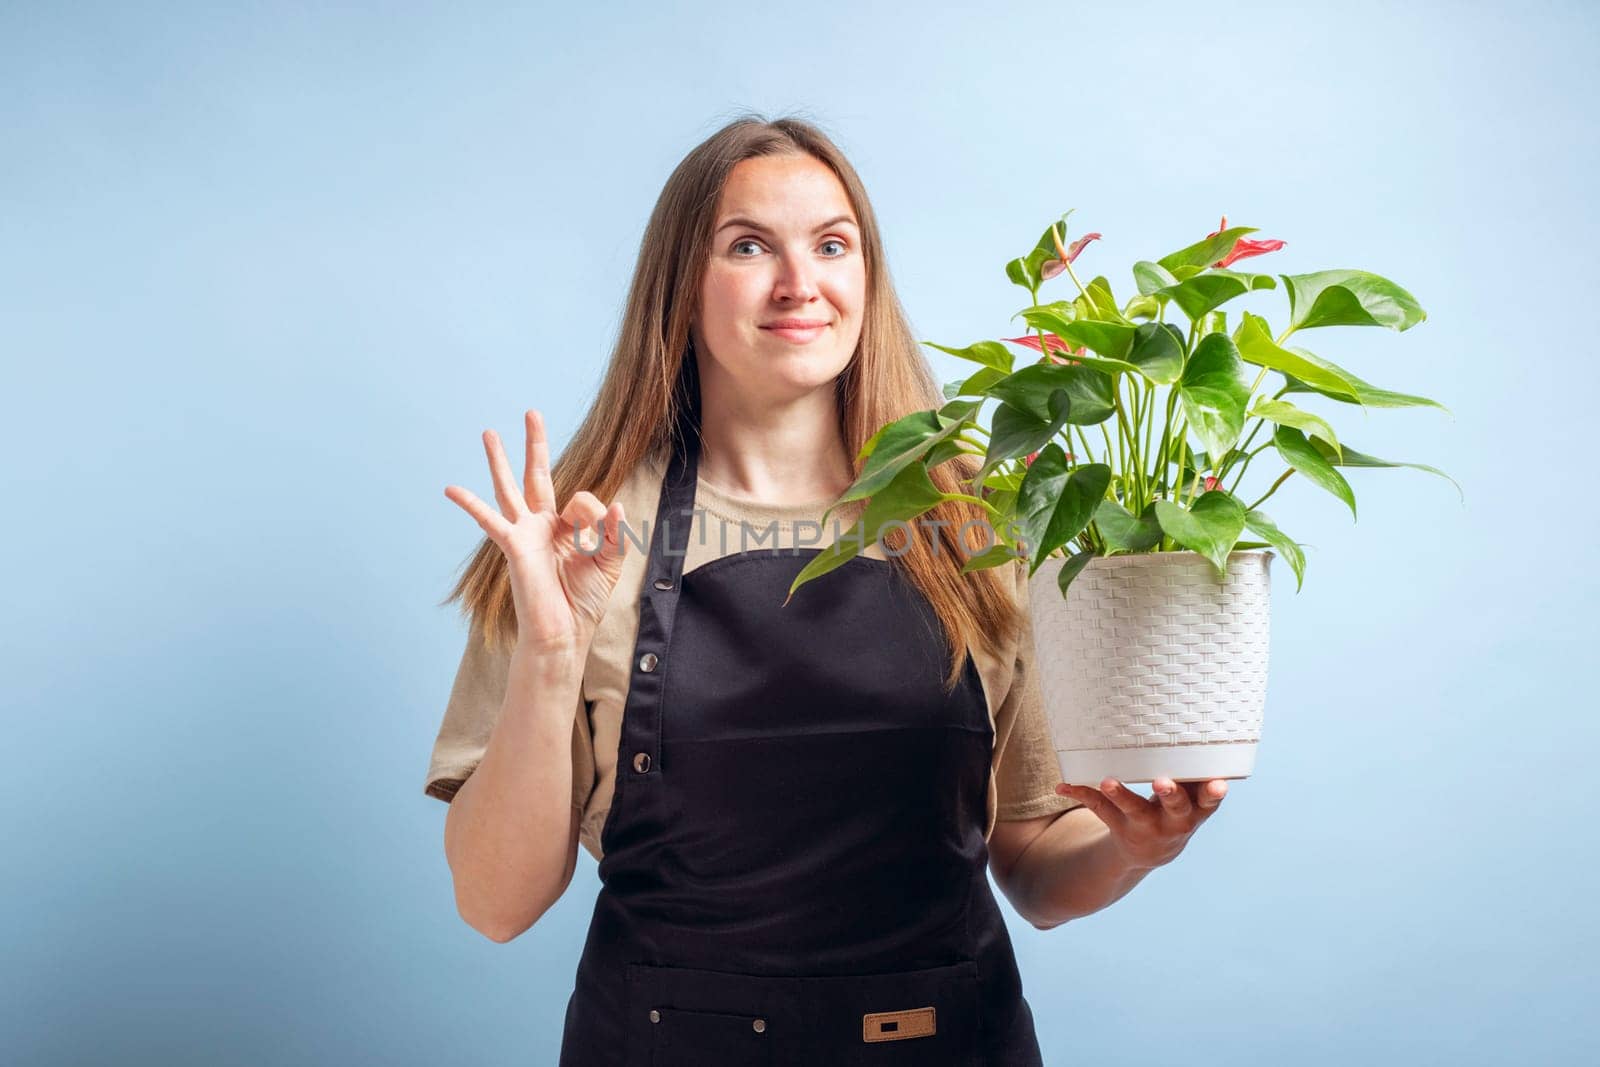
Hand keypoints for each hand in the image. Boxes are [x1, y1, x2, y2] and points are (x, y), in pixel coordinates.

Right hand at [444, 409, 628, 652]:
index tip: (594, 540)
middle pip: (537, 475)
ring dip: (499, 459)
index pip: (582, 498)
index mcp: (567, 528)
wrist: (564, 632)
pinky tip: (450, 487)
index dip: (595, 514)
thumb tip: (616, 504)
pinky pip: (489, 519)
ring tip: (489, 432)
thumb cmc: (585, 600)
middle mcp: (543, 525)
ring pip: (510, 488)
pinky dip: (470, 503)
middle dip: (535, 445)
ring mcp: (525, 533)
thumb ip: (614, 532)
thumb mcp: (609, 561)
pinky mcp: (513, 546)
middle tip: (532, 412)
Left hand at [1055, 776, 1227, 870]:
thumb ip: (1195, 773)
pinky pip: (1100, 808)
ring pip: (1134, 809)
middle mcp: (1173, 820)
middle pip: (1175, 807)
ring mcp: (1146, 825)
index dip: (1213, 794)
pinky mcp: (1121, 826)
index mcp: (1196, 810)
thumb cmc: (1177, 808)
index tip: (1217, 785)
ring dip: (1121, 794)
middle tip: (1162, 783)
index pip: (1209, 802)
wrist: (1153, 850)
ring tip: (1108, 782)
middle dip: (1170, 794)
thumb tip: (1195, 725)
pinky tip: (1062, 786)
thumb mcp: (1193, 798)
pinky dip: (1080, 793)